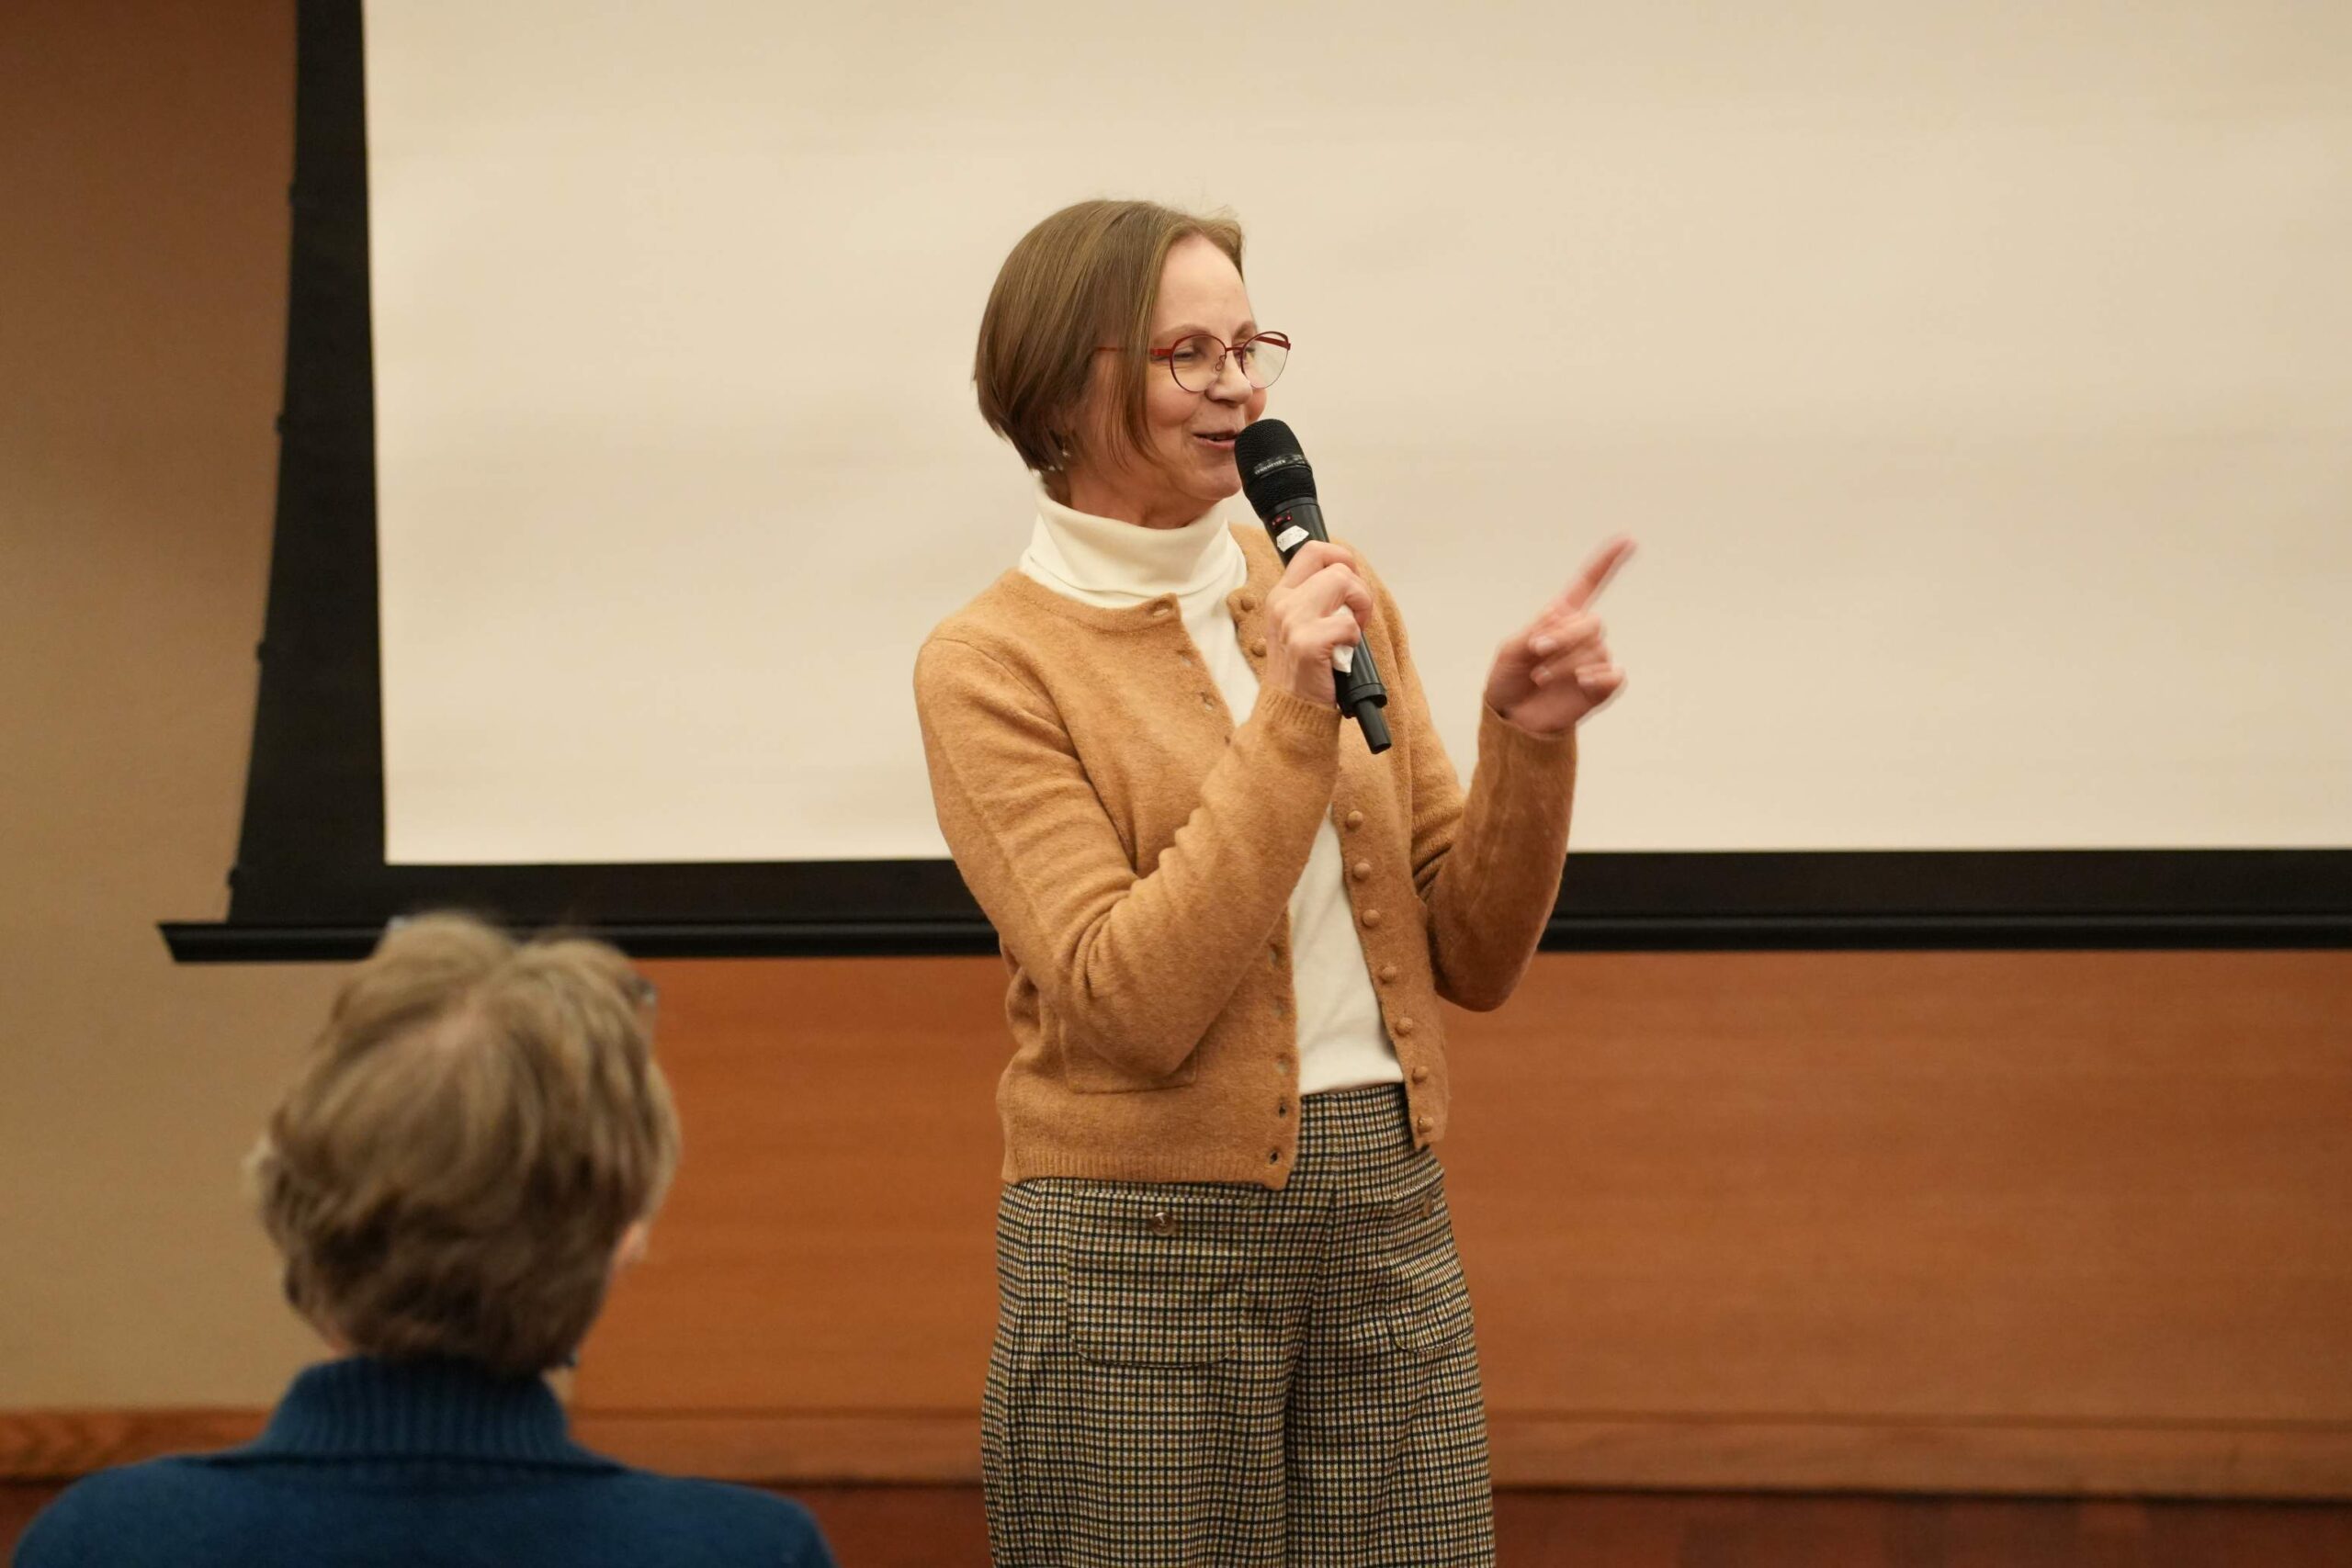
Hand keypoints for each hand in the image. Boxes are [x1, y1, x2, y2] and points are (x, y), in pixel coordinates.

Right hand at [1264, 540, 1374, 706]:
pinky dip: (1353, 639)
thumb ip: (1317, 599)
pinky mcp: (1307, 642)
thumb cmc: (1303, 670)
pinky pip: (1347, 624)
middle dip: (1358, 589)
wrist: (1292, 709)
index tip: (1351, 579)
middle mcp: (1284, 603)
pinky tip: (1341, 654)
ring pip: (1343, 583)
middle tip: (1356, 616)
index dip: (1341, 557)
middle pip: (1336, 566)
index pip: (1312, 551)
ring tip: (1350, 632)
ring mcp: (1293, 621)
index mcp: (1282, 595)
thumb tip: (1349, 578)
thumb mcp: (1299, 625)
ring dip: (1358, 609)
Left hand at [1483, 536, 1634, 733]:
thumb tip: (1561, 615)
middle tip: (1537, 650)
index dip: (1607, 562)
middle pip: (1592, 622)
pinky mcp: (1602, 687)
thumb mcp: (1509, 651)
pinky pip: (1613, 675)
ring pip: (1594, 652)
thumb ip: (1534, 630)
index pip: (1589, 584)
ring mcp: (1594, 661)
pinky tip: (1579, 682)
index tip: (1627, 540)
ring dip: (1565, 663)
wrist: (1511, 719)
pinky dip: (1597, 678)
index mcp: (1560, 618)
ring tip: (1540, 677)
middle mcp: (1581, 636)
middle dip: (1564, 635)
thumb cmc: (1508, 681)